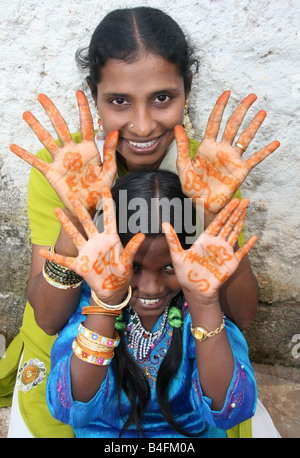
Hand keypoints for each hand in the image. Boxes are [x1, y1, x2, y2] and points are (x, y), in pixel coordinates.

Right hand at [10, 91, 117, 215]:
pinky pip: (36, 162)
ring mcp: (61, 160)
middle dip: (52, 111)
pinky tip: (14, 147)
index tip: (79, 92)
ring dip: (36, 127)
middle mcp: (73, 151)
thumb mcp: (109, 171)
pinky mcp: (52, 172)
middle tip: (42, 96)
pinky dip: (25, 155)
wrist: (88, 207)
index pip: (85, 124)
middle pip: (60, 127)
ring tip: (27, 114)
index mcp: (89, 149)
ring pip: (47, 140)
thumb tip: (115, 132)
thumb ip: (110, 152)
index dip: (82, 108)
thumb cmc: (100, 189)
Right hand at [39, 187, 144, 301]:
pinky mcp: (80, 265)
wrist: (113, 289)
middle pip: (87, 222)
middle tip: (71, 194)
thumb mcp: (128, 261)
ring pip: (74, 235)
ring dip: (65, 223)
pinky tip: (43, 253)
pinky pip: (64, 261)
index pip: (108, 217)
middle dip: (79, 208)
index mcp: (110, 238)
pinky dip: (54, 258)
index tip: (105, 188)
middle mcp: (96, 242)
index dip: (107, 203)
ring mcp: (87, 252)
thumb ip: (132, 248)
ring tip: (57, 210)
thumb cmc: (122, 273)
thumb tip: (142, 235)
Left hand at [163, 198, 256, 300]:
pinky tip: (254, 237)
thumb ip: (172, 239)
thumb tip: (163, 224)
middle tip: (245, 199)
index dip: (225, 211)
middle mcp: (216, 244)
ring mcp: (225, 252)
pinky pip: (242, 252)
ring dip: (241, 222)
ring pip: (235, 233)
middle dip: (236, 212)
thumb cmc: (185, 274)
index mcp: (205, 240)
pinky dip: (248, 245)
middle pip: (229, 224)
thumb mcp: (177, 255)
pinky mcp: (232, 263)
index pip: (218, 221)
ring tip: (247, 210)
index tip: (232, 201)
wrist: (196, 291)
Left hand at [175, 91, 279, 214]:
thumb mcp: (183, 166)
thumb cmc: (191, 187)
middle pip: (233, 125)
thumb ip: (182, 147)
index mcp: (207, 146)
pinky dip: (265, 152)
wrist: (202, 204)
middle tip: (251, 96)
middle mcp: (221, 149)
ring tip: (262, 112)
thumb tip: (177, 126)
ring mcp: (232, 159)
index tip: (227, 93)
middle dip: (241, 110)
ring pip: (245, 138)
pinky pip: (255, 159)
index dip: (220, 107)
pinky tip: (275, 143)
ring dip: (254, 125)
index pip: (214, 122)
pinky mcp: (241, 170)